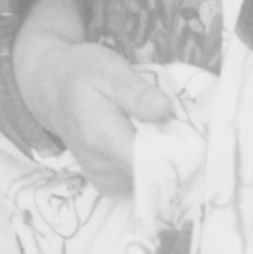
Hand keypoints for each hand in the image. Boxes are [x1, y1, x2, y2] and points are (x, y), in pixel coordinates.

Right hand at [12, 0, 171, 194]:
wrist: (53, 89)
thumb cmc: (84, 73)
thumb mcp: (110, 69)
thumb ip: (136, 92)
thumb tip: (165, 109)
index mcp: (102, 137)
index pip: (151, 162)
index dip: (180, 153)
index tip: (199, 136)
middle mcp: (102, 168)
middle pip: (156, 174)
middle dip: (177, 153)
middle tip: (186, 124)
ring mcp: (105, 180)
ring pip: (152, 180)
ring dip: (167, 159)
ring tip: (166, 129)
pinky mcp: (110, 184)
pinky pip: (143, 181)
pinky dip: (154, 164)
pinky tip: (154, 142)